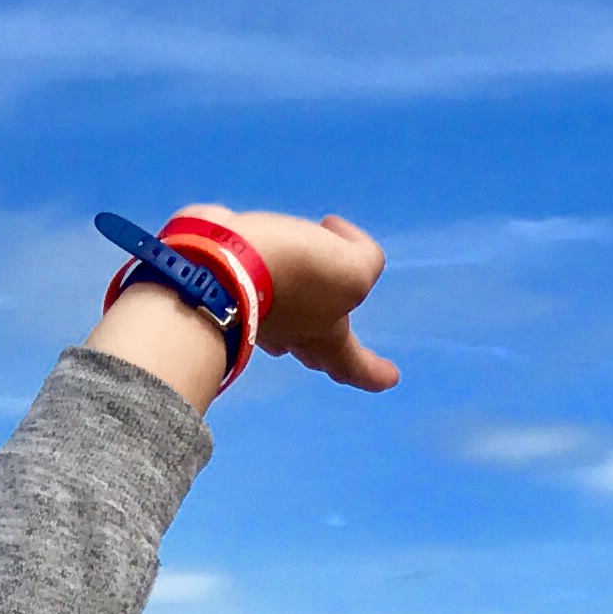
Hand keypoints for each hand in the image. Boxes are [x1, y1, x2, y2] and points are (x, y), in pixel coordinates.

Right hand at [190, 205, 399, 391]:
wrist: (220, 261)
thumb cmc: (293, 274)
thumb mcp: (351, 269)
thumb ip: (364, 259)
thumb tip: (337, 236)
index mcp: (326, 339)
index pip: (355, 366)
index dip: (375, 372)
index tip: (392, 377)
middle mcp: (291, 335)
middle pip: (316, 350)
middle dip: (331, 351)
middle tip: (341, 353)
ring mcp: (258, 315)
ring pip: (285, 321)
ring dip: (299, 312)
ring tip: (308, 293)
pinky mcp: (233, 285)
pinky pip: (261, 286)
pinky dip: (271, 275)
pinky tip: (269, 258)